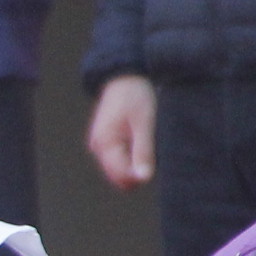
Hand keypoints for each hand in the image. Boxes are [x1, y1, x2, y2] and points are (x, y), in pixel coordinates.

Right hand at [85, 75, 155, 189]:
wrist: (123, 77)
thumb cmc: (136, 97)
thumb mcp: (144, 123)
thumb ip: (143, 151)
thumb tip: (143, 178)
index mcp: (105, 144)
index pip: (121, 176)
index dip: (141, 176)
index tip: (158, 163)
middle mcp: (97, 148)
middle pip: (118, 177)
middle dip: (137, 172)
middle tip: (154, 152)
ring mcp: (99, 145)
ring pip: (118, 171)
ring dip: (135, 165)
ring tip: (148, 143)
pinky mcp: (105, 142)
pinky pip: (118, 161)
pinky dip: (132, 158)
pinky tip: (142, 142)